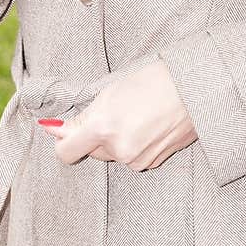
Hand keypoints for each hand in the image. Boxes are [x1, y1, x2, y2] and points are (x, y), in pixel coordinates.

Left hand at [36, 61, 197, 170]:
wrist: (193, 89)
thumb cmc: (152, 81)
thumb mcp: (110, 91)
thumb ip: (82, 117)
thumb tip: (52, 130)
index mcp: (103, 127)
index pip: (65, 151)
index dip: (63, 140)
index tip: (63, 130)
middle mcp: (118, 149)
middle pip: (91, 151)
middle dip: (96, 135)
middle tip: (115, 110)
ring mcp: (137, 160)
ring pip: (112, 154)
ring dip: (117, 140)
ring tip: (137, 115)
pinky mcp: (152, 164)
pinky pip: (131, 157)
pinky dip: (134, 145)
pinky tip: (149, 125)